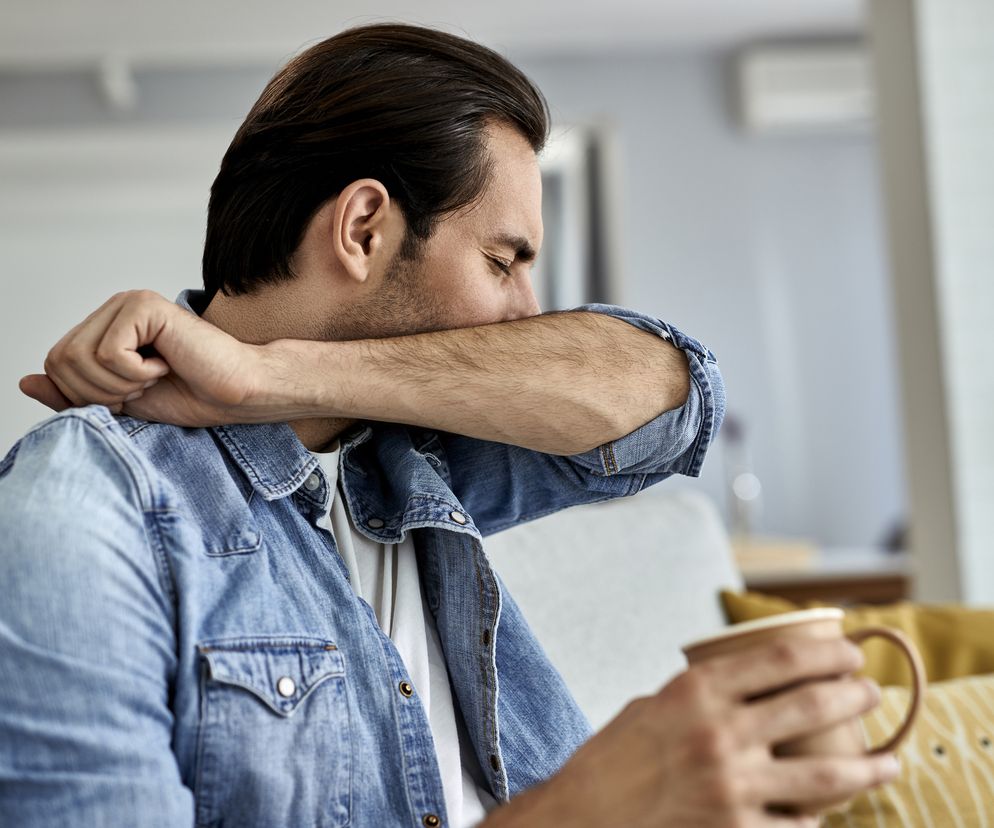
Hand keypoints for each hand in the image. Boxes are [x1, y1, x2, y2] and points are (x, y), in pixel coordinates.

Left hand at [20, 290, 290, 425]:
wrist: (237, 394)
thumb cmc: (191, 395)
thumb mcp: (121, 403)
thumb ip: (73, 394)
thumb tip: (25, 380)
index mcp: (104, 328)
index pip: (56, 364)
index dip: (87, 395)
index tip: (132, 395)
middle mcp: (112, 310)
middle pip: (60, 361)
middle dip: (100, 392)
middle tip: (144, 387)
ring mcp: (128, 303)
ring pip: (81, 357)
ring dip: (120, 383)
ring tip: (156, 375)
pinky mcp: (144, 305)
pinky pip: (109, 352)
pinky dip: (137, 372)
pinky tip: (167, 363)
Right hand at [488, 637, 898, 827]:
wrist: (583, 816)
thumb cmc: (612, 759)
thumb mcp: (652, 707)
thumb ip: (702, 697)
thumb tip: (749, 690)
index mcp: (696, 691)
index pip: (781, 660)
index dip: (828, 654)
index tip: (851, 654)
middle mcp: (720, 734)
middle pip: (813, 707)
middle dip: (855, 697)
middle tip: (872, 695)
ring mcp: (732, 787)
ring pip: (825, 776)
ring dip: (867, 767)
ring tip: (888, 761)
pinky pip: (796, 827)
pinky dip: (817, 821)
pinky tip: (830, 815)